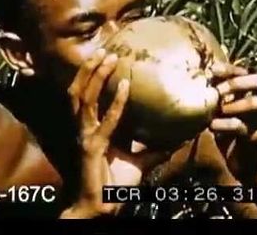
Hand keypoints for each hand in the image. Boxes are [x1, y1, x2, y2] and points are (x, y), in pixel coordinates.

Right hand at [61, 49, 167, 217]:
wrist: (103, 206)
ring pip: (83, 98)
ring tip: (107, 57)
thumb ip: (154, 150)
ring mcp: (86, 136)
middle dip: (90, 69)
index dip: (94, 77)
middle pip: (80, 91)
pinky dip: (114, 104)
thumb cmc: (116, 184)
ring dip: (94, 76)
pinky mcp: (91, 147)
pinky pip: (105, 121)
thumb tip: (177, 141)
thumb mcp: (140, 162)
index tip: (108, 57)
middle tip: (106, 50)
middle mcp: (86, 128)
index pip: (89, 97)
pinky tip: (125, 88)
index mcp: (93, 128)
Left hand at [208, 61, 256, 182]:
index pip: (247, 72)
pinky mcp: (254, 138)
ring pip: (255, 103)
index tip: (211, 70)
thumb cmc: (223, 126)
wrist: (237, 158)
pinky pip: (242, 127)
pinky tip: (210, 125)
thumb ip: (213, 90)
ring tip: (214, 109)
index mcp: (251, 92)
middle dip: (237, 82)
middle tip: (218, 89)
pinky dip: (225, 124)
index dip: (231, 69)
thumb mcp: (218, 106)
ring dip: (231, 104)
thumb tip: (194, 73)